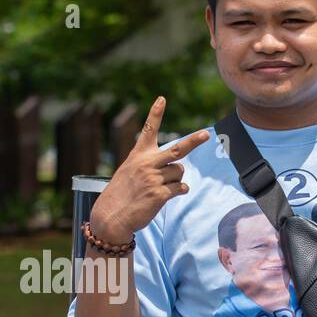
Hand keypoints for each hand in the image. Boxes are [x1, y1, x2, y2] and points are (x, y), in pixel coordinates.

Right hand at [88, 96, 209, 242]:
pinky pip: (180, 188)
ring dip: (176, 179)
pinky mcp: (159, 194)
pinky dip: (179, 191)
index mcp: (138, 156)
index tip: (161, 99)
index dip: (155, 114)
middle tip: (206, 135)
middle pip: (177, 149)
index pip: (148, 131)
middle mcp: (146, 164)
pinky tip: (168, 195)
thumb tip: (179, 169)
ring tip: (160, 187)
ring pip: (179, 172)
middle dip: (194, 141)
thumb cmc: (121, 195)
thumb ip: (150, 165)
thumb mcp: (129, 172)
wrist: (111, 216)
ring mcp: (153, 178)